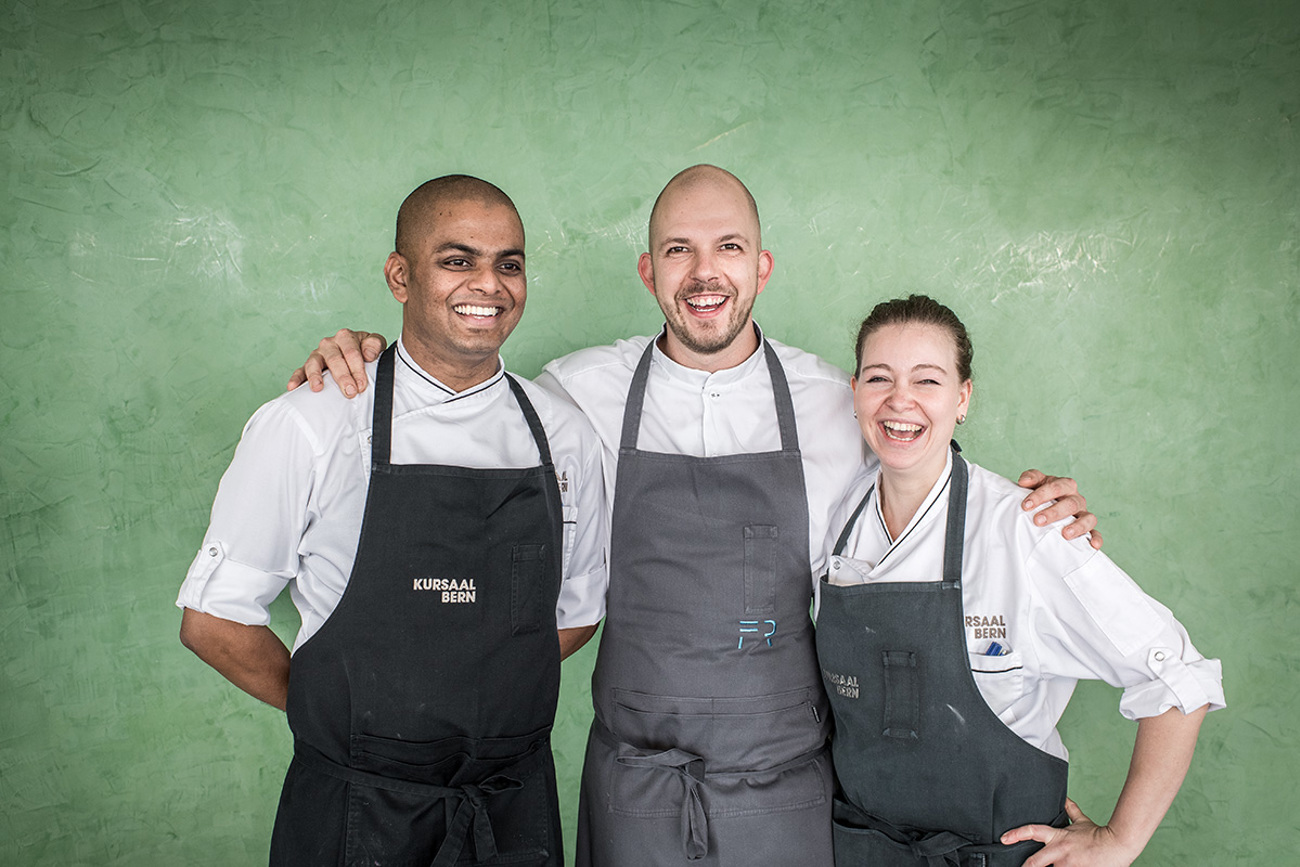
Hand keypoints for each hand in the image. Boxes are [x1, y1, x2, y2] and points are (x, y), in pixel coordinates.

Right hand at [286, 329, 387, 396]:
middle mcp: (329, 343)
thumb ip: (375, 344)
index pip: (351, 352)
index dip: (357, 369)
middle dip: (342, 376)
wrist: (358, 353)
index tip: (361, 385)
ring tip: (318, 388)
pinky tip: (292, 387)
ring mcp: (317, 354)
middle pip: (334, 359)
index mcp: (345, 337)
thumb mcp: (374, 344)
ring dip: (315, 376)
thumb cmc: (366, 350)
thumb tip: (368, 354)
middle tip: (350, 392)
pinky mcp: (308, 366)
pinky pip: (300, 371)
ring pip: (314, 363)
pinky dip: (296, 378)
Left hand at [1002, 799, 1137, 866]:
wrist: (1118, 844)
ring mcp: (1067, 865)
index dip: (1015, 834)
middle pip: (1034, 862)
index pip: (1032, 831)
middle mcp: (1059, 851)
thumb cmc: (1099, 834)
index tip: (1003, 839)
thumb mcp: (1081, 821)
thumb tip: (1064, 798)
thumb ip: (1070, 810)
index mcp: (1057, 837)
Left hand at [1017, 470, 1102, 549]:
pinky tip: (1093, 545)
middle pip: (1070, 504)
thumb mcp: (1036, 482)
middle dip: (1054, 513)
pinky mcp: (1088, 528)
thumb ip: (1031, 477)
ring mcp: (1083, 513)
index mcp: (1065, 485)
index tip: (1025, 506)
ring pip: (1087, 518)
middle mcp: (1076, 499)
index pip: (1055, 487)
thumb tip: (1024, 482)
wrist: (1045, 506)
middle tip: (1038, 521)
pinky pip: (1095, 532)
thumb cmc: (1041, 494)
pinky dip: (1096, 538)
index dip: (1040, 496)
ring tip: (1065, 534)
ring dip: (1078, 526)